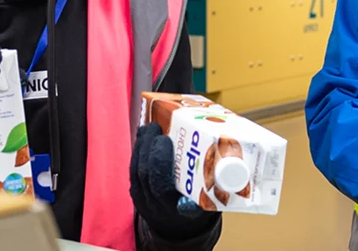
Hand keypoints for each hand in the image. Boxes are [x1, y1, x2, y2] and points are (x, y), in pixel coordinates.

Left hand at [129, 122, 217, 240]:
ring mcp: (143, 198)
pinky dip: (139, 150)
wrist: (179, 230)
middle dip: (151, 147)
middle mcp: (156, 204)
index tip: (166, 141)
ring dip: (143, 145)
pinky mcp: (136, 191)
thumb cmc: (198, 210)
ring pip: (137, 170)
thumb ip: (213, 187)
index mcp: (175, 208)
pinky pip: (132, 169)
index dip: (161, 163)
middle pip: (147, 174)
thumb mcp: (209, 204)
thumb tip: (225, 162)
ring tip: (152, 128)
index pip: (161, 186)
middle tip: (160, 129)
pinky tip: (145, 136)